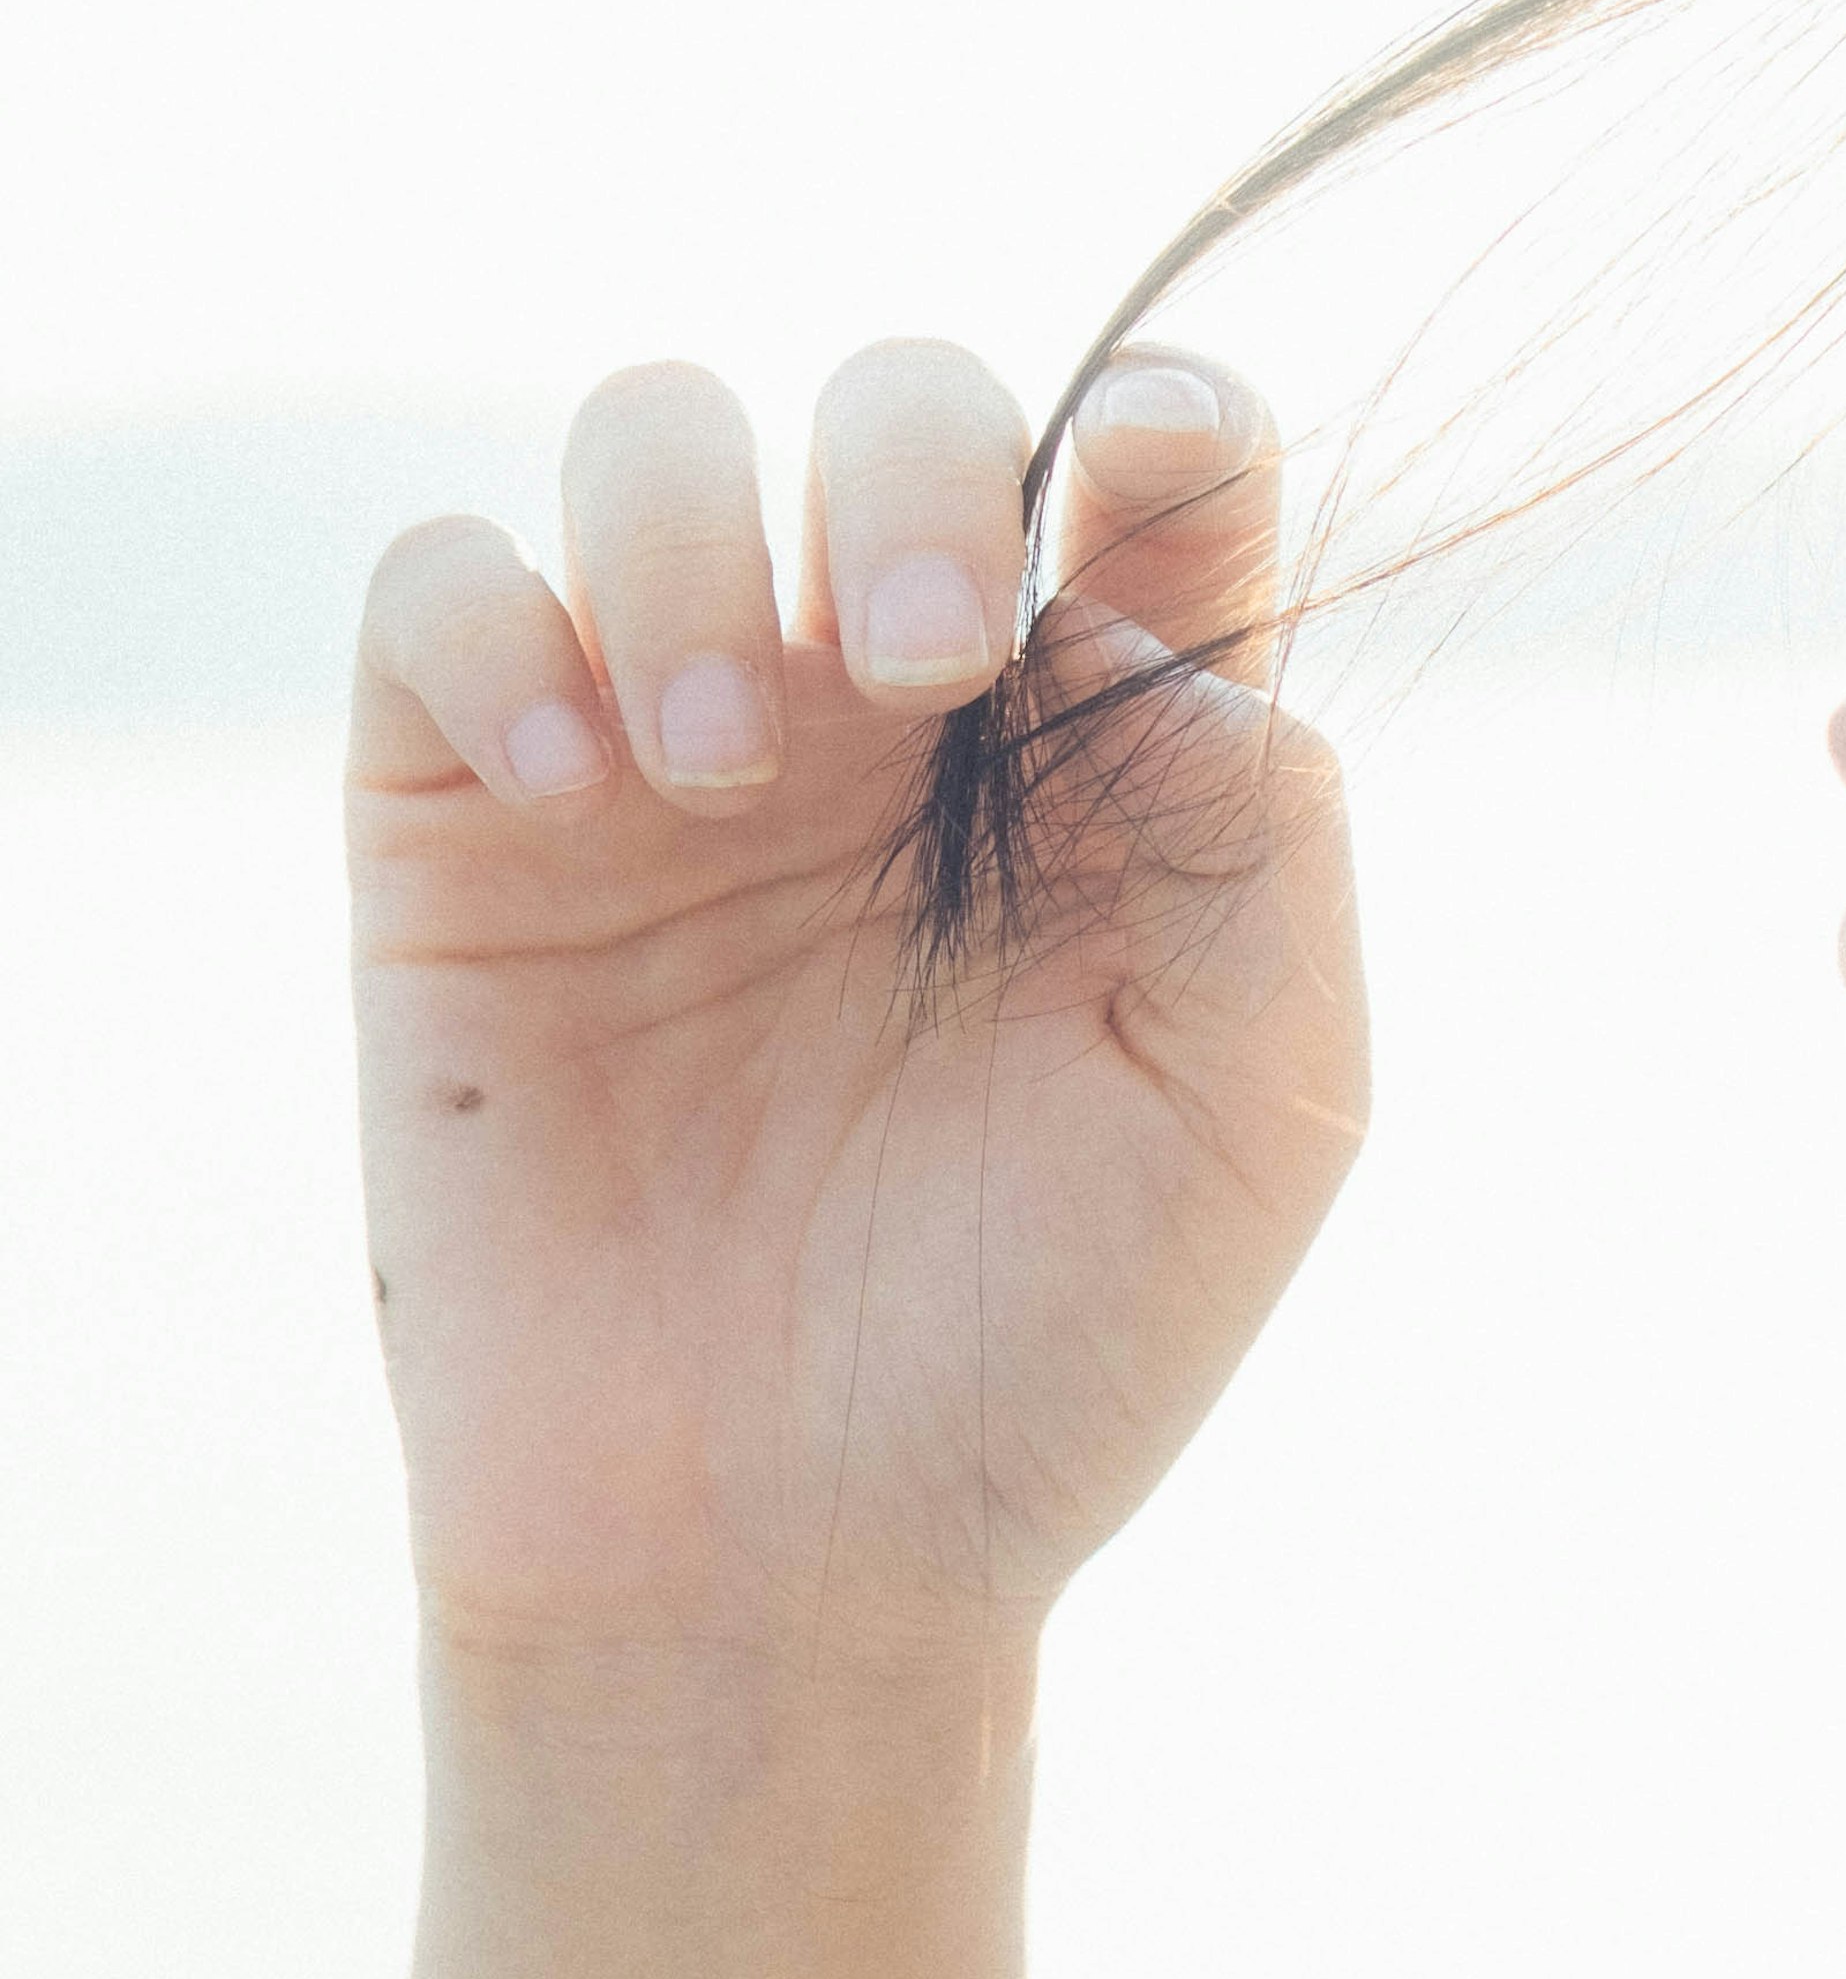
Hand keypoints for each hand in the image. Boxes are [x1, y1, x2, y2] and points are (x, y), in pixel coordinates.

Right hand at [351, 337, 1363, 1666]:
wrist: (781, 1570)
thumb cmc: (1042, 1352)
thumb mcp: (1253, 1108)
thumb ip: (1266, 847)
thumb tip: (1168, 635)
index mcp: (1102, 755)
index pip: (1149, 480)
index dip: (1164, 413)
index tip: (1148, 463)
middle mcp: (890, 716)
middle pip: (901, 408)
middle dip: (916, 468)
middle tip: (928, 664)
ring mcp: (676, 748)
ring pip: (657, 439)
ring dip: (699, 540)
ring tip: (720, 775)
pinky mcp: (471, 825)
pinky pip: (445, 589)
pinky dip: (502, 631)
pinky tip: (578, 795)